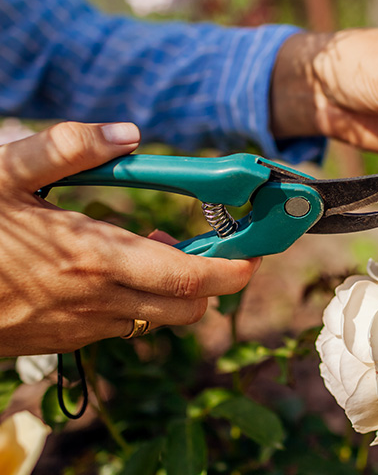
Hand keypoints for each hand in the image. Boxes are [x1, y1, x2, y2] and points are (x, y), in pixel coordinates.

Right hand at [0, 122, 259, 355]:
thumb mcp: (4, 173)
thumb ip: (69, 147)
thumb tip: (128, 133)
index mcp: (94, 258)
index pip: (194, 279)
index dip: (236, 269)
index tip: (256, 251)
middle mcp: (99, 301)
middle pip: (191, 307)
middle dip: (215, 280)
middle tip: (210, 244)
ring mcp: (84, 328)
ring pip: (159, 318)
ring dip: (175, 289)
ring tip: (153, 248)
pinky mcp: (67, 341)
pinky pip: (124, 325)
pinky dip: (140, 300)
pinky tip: (113, 269)